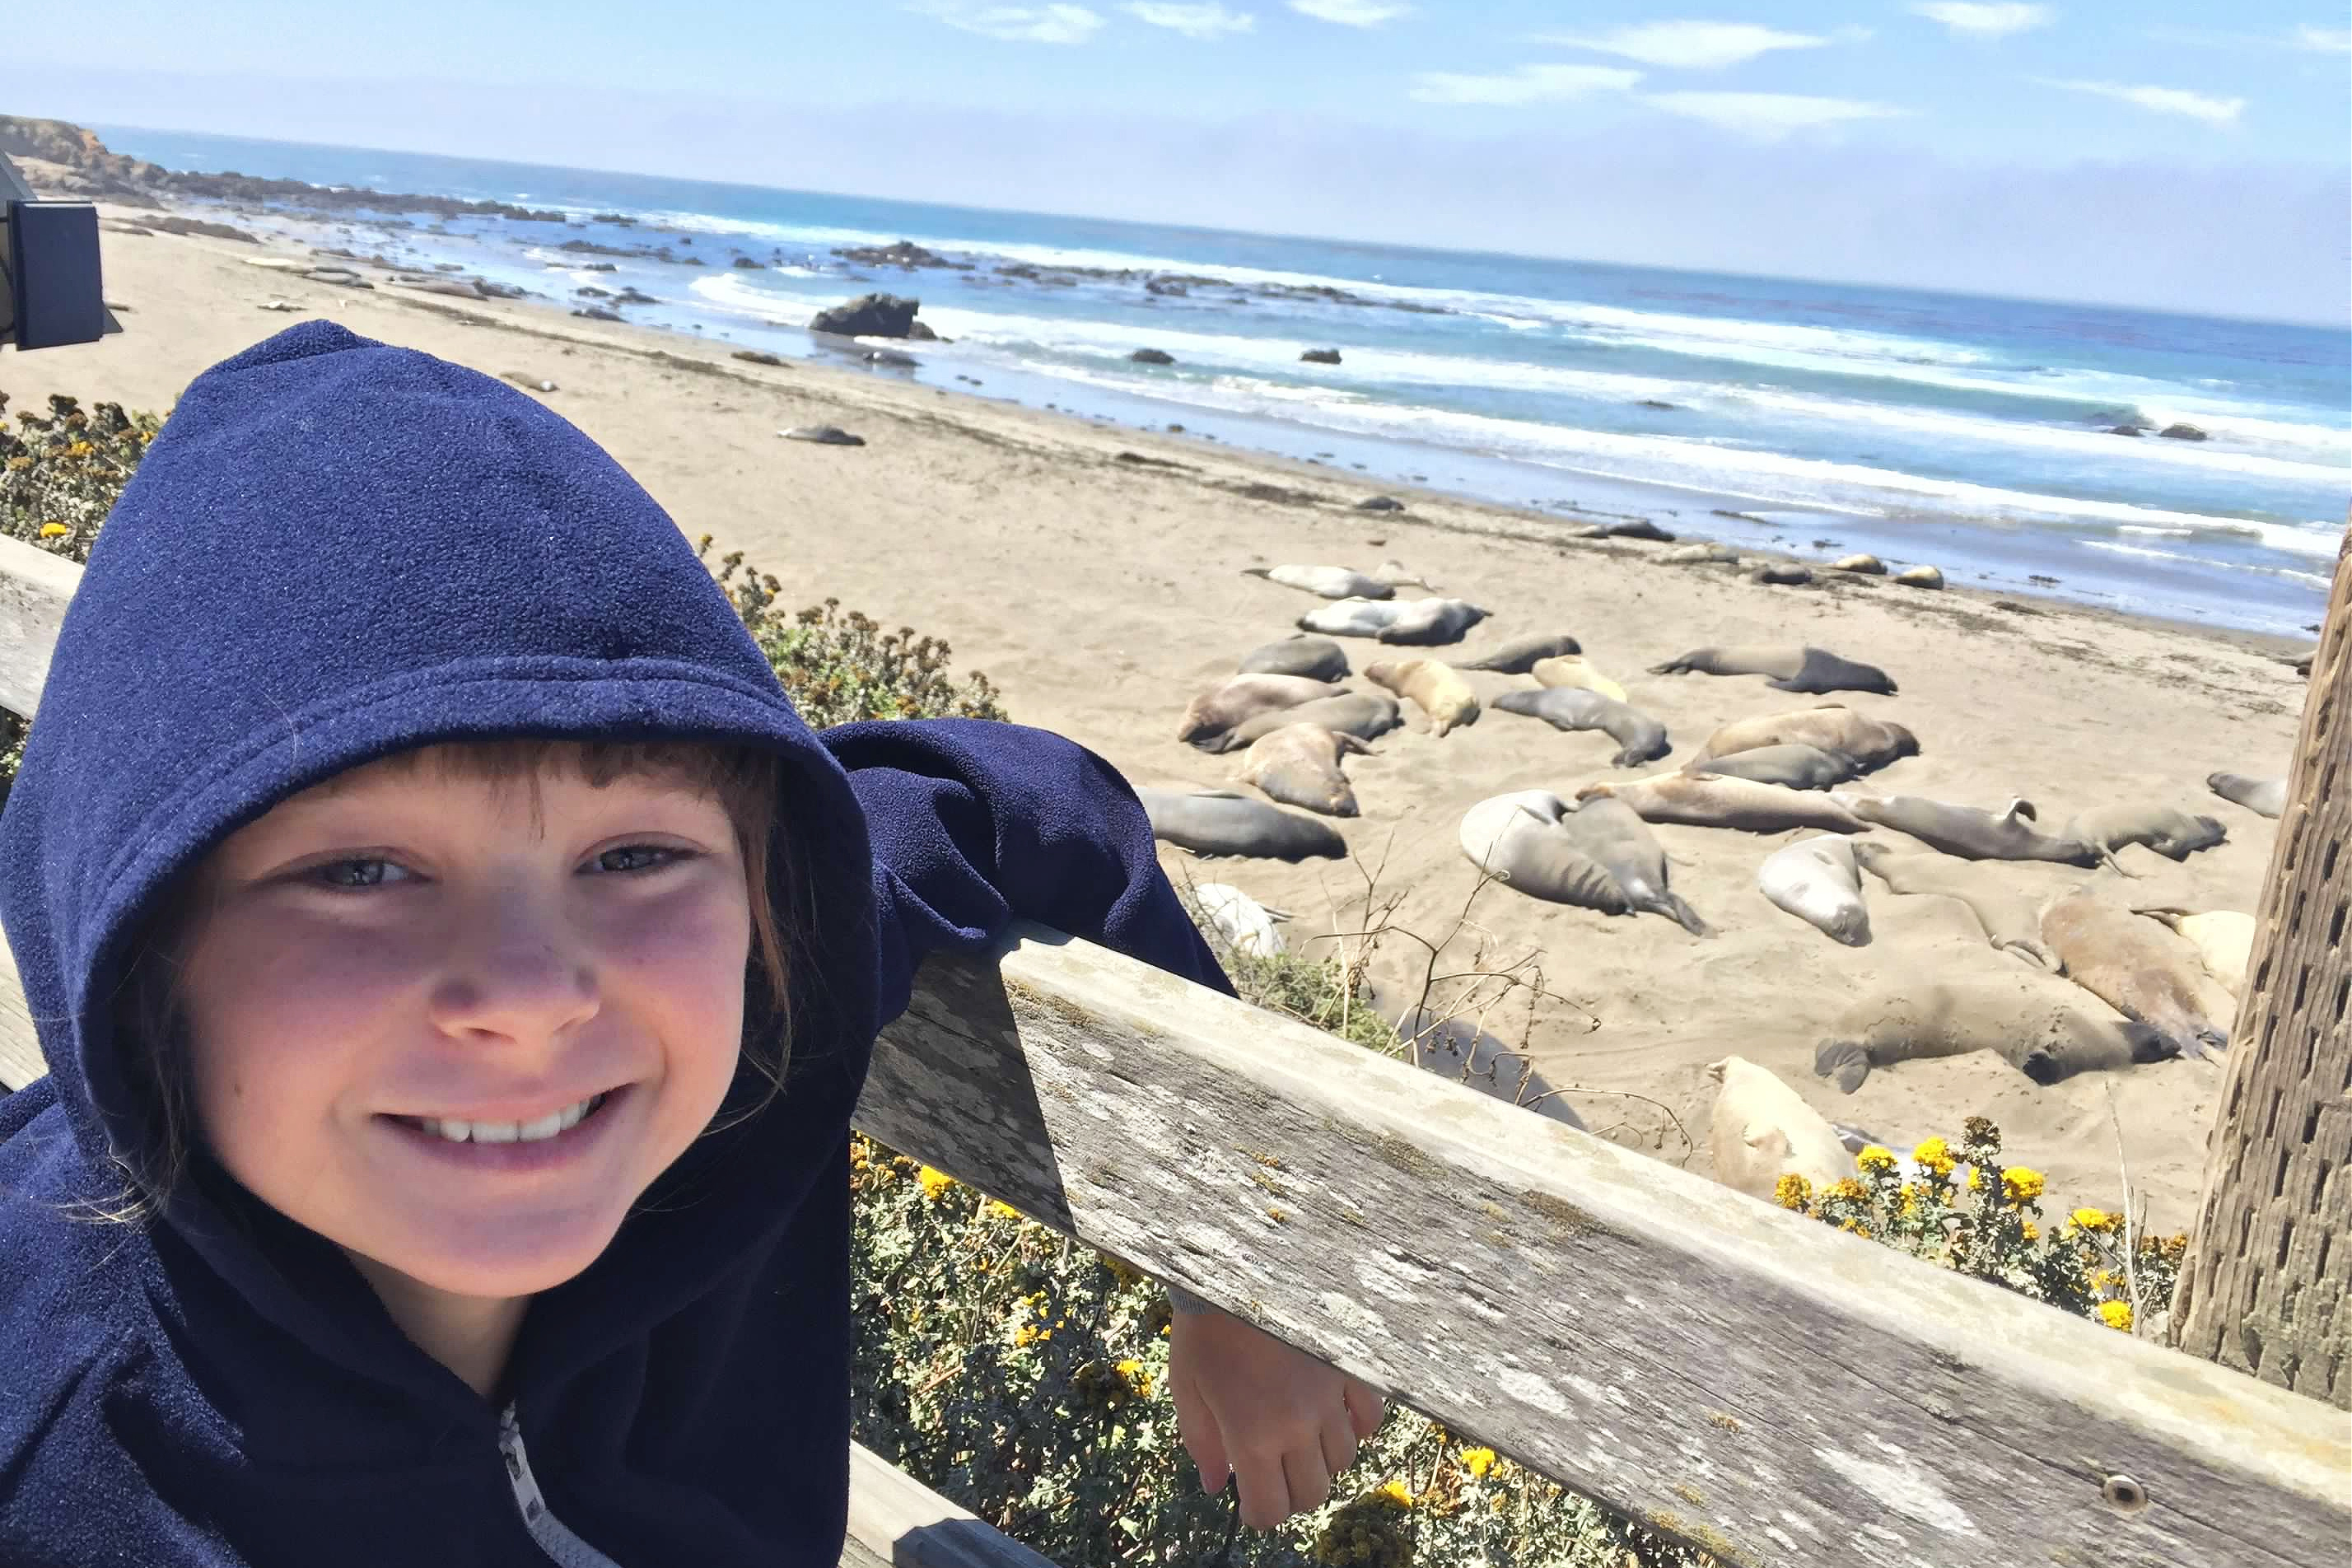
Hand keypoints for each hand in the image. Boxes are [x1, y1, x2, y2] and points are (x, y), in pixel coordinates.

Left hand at [1168, 1307, 1386, 1530]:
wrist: (1234, 1272)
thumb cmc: (1203, 1332)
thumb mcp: (1187, 1390)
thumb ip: (1203, 1444)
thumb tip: (1217, 1486)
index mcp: (1251, 1436)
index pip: (1271, 1508)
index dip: (1260, 1515)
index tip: (1252, 1505)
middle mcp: (1296, 1425)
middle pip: (1313, 1492)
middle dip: (1291, 1494)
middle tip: (1274, 1476)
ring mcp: (1328, 1397)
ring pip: (1343, 1460)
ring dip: (1320, 1461)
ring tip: (1298, 1441)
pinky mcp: (1347, 1369)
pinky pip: (1369, 1418)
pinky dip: (1356, 1428)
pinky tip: (1334, 1419)